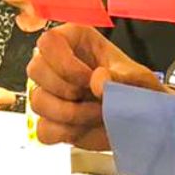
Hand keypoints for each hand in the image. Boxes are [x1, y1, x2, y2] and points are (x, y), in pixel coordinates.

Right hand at [26, 25, 159, 150]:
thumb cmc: (137, 90)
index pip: (48, 41)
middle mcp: (57, 63)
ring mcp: (51, 93)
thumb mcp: (140, 79)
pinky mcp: (51, 120)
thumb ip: (121, 77)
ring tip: (97, 114)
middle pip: (35, 69)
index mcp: (76, 41)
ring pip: (37, 101)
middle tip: (95, 97)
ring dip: (70, 114)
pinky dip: (64, 133)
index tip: (89, 79)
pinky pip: (43, 129)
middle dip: (67, 90)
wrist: (140, 122)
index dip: (65, 63)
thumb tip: (98, 81)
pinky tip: (84, 128)